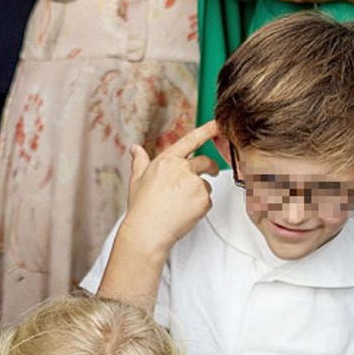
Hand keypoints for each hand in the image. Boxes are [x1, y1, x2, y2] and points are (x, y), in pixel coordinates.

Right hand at [118, 120, 219, 258]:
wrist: (148, 230)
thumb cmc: (142, 207)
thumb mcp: (137, 179)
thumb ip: (139, 161)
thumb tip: (135, 149)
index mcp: (167, 160)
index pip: (190, 140)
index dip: (207, 130)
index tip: (218, 124)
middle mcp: (182, 168)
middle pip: (205, 162)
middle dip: (211, 167)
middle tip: (211, 172)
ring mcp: (194, 184)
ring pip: (206, 184)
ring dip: (199, 192)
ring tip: (182, 205)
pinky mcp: (203, 200)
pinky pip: (208, 201)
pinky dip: (201, 207)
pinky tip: (186, 213)